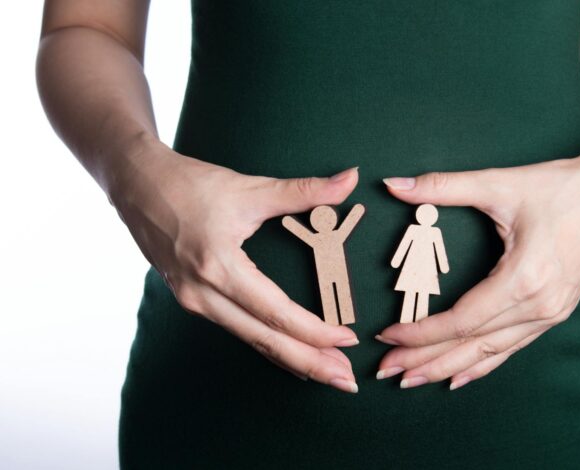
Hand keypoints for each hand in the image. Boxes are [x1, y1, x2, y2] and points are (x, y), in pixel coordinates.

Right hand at [111, 141, 360, 392]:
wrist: (136, 184)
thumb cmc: (189, 184)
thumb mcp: (250, 188)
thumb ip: (305, 190)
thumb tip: (349, 179)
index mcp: (218, 266)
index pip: (276, 311)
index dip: (314, 331)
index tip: (347, 340)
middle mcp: (203, 293)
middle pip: (264, 339)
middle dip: (309, 362)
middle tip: (346, 380)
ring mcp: (194, 301)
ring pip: (251, 340)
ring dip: (291, 359)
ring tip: (327, 373)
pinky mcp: (192, 300)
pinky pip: (237, 331)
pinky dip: (267, 346)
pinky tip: (289, 357)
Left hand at [375, 143, 579, 389]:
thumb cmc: (564, 187)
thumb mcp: (499, 184)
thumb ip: (442, 187)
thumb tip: (394, 184)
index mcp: (524, 279)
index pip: (461, 320)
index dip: (421, 333)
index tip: (387, 335)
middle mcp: (540, 305)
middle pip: (472, 344)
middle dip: (425, 359)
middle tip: (387, 370)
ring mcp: (551, 313)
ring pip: (491, 352)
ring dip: (449, 366)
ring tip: (413, 378)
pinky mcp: (556, 311)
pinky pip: (513, 347)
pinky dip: (483, 364)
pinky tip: (460, 376)